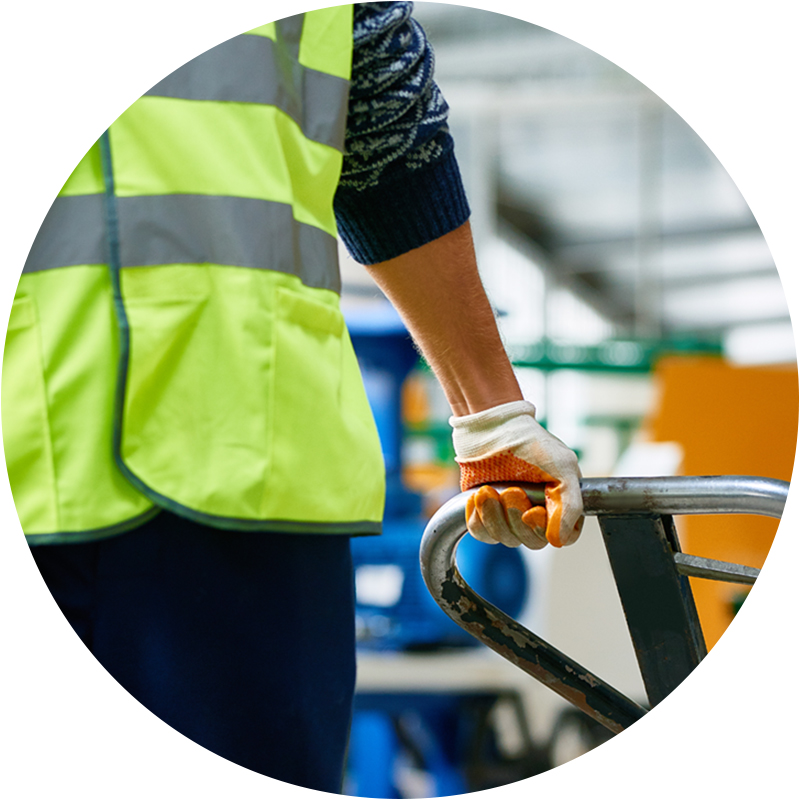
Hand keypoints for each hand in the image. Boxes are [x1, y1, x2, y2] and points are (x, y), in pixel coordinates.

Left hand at [450, 400, 583, 548]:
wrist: (491, 426)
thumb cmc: (530, 441)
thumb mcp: (561, 465)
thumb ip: (570, 503)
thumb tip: (560, 540)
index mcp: (562, 504)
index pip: (564, 537)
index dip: (546, 530)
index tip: (531, 512)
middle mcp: (538, 513)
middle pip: (532, 541)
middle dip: (516, 517)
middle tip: (510, 491)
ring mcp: (511, 516)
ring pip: (506, 538)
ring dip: (495, 516)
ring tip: (488, 491)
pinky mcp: (487, 513)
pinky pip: (483, 533)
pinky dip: (478, 518)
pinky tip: (477, 496)